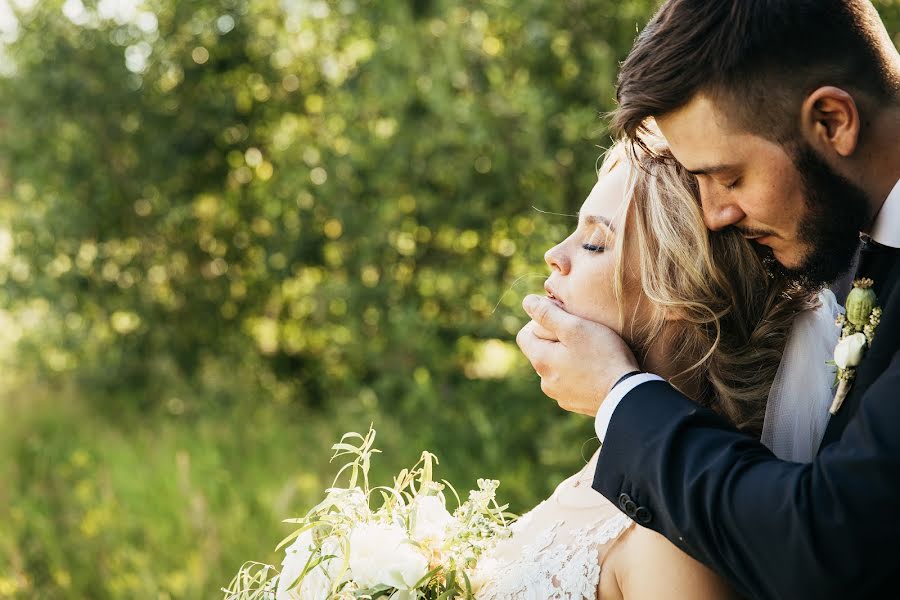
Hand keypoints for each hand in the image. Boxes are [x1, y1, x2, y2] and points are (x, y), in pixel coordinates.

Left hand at [516, 294, 638, 415]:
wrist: (627, 396)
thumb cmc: (603, 356)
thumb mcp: (575, 327)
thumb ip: (547, 313)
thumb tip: (527, 302)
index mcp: (541, 361)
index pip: (523, 335)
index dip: (539, 322)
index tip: (563, 320)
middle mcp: (545, 381)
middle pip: (540, 352)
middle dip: (555, 340)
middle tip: (581, 333)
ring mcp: (559, 395)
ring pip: (555, 368)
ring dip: (566, 357)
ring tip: (591, 352)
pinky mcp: (574, 404)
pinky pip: (569, 383)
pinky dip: (577, 374)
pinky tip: (596, 369)